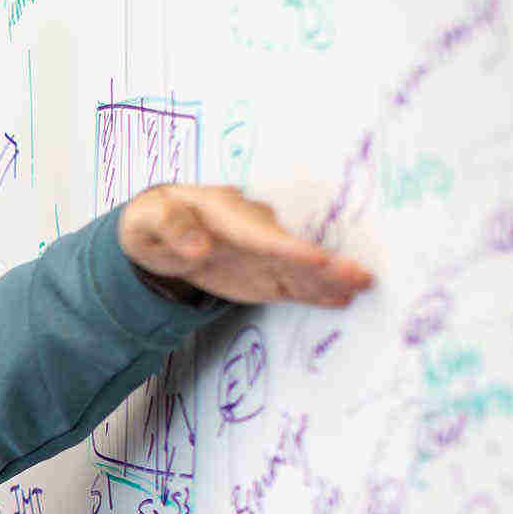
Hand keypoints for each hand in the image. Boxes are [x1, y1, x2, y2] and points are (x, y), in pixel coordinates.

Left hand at [118, 184, 374, 307]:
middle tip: (360, 276)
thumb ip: (172, 229)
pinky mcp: (261, 274)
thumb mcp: (148, 220)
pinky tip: (342, 298)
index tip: (317, 260)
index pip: (264, 236)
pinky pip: (291, 284)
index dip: (291, 250)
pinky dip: (315, 292)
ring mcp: (261, 255)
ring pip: (299, 270)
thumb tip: (198, 247)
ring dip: (330, 280)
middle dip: (325, 265)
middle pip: (293, 252)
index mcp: (230, 215)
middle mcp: (255, 232)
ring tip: (364, 286)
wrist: (159, 228)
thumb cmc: (155, 219)